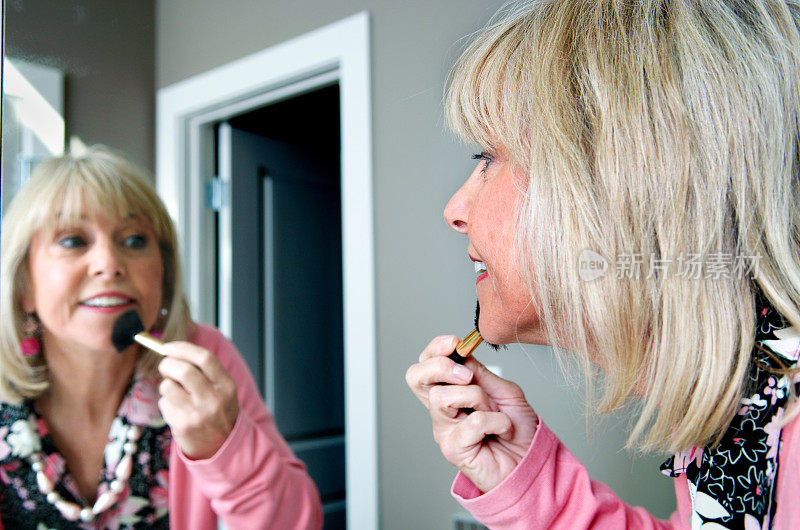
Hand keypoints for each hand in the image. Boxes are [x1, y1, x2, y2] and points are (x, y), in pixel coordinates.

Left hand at [157, 342, 238, 459]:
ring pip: (167, 387)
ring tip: (174, 390)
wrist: (221, 443)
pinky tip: (177, 408)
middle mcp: (213, 400)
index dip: (183, 348)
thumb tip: (173, 350)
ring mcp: (197, 415)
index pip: (205, 358)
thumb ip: (205, 369)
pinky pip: (164, 404)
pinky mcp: (182, 426)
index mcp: (226, 385)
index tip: (168, 347)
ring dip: (166, 384)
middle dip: (167, 364)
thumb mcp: (223, 387)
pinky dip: (166, 402)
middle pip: (183, 371)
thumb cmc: (218, 408)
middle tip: (165, 365)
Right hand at [406, 335, 538, 492]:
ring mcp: (444, 428)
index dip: (435, 349)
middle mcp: (442, 409)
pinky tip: (502, 430)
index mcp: (450, 390)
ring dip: (477, 398)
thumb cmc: (517, 430)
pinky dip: (496, 421)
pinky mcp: (453, 448)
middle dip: (439, 366)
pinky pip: (473, 422)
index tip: (455, 342)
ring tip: (493, 411)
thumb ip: (482, 374)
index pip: (426, 363)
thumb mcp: (504, 391)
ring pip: (443, 397)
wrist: (530, 461)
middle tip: (467, 375)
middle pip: (415, 377)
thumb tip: (463, 355)